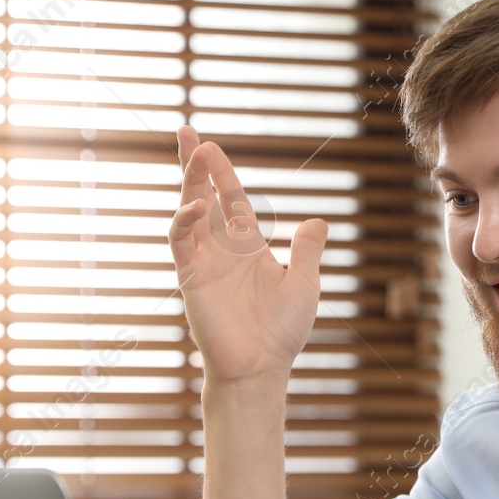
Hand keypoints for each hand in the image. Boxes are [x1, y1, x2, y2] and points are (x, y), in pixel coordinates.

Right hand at [168, 124, 328, 386]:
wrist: (261, 367)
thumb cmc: (282, 332)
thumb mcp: (303, 284)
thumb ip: (306, 251)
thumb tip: (317, 221)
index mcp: (248, 247)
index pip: (231, 199)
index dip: (221, 173)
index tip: (211, 146)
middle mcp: (222, 249)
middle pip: (203, 196)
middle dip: (194, 165)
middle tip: (186, 132)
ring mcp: (204, 262)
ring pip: (188, 212)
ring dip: (188, 183)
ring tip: (194, 153)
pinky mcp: (191, 278)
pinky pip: (181, 243)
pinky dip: (183, 222)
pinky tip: (194, 205)